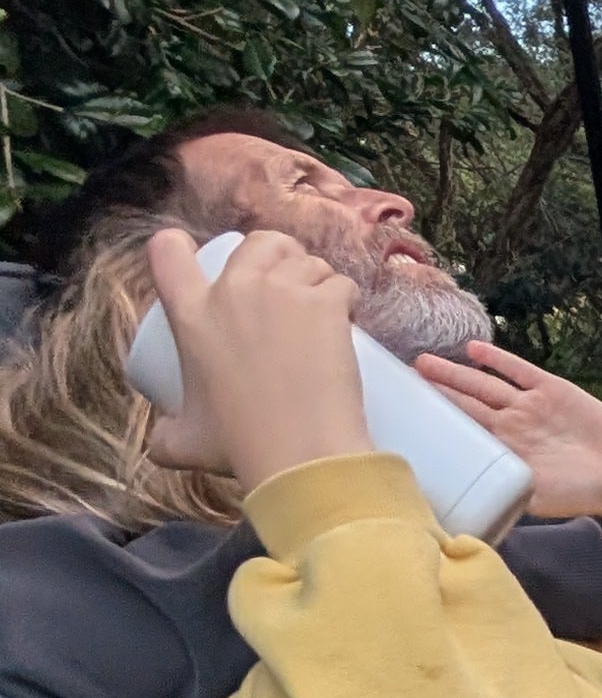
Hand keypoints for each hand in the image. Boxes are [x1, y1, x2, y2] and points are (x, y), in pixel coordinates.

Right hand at [144, 225, 369, 490]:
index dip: (180, 248)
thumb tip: (157, 445)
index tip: (203, 263)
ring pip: (304, 258)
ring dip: (313, 276)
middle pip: (255, 242)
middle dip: (273, 256)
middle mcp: (234, 291)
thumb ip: (164, 438)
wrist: (301, 454)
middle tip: (285, 289)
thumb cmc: (241, 446)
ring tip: (319, 309)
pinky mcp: (328, 303)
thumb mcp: (185, 442)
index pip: (168, 252)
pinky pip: (341, 282)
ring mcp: (284, 291)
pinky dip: (346, 297)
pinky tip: (348, 320)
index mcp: (192, 314)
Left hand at [414, 340, 601, 526]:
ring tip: (424, 362)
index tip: (405, 410)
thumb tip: (464, 501)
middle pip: (464, 402)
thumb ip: (503, 492)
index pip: (459, 430)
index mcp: (502, 451)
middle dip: (435, 390)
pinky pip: (518, 371)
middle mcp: (511, 425)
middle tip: (404, 377)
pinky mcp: (552, 390)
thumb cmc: (581, 494)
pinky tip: (474, 350)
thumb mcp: (534, 500)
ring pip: (483, 385)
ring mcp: (529, 406)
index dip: (434, 419)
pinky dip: (497, 361)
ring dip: (455, 373)